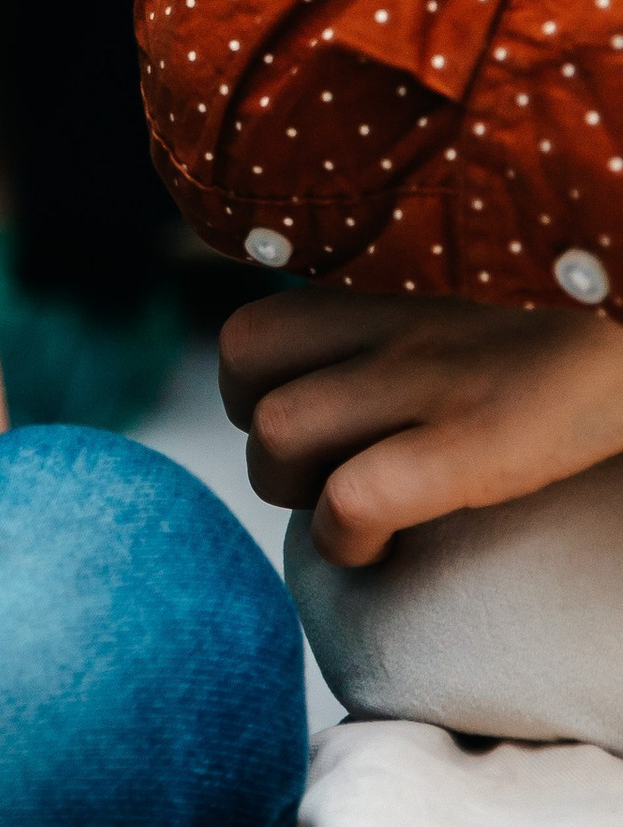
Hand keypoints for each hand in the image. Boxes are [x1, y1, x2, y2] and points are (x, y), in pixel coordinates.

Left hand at [223, 288, 622, 566]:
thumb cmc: (593, 304)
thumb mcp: (495, 284)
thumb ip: (436, 305)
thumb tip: (391, 358)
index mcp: (399, 274)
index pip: (257, 322)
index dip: (270, 387)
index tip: (326, 420)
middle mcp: (399, 315)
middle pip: (239, 368)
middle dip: (268, 433)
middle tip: (336, 467)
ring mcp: (436, 375)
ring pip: (276, 435)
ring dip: (299, 491)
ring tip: (361, 511)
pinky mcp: (483, 438)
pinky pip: (352, 499)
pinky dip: (348, 539)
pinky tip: (388, 552)